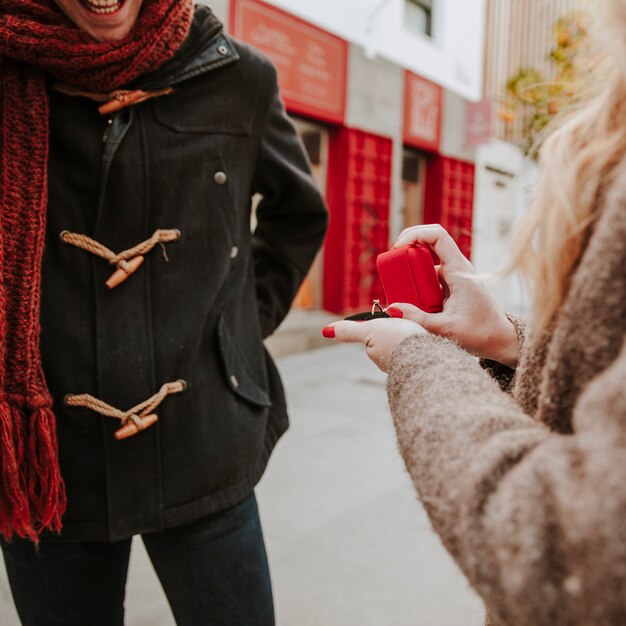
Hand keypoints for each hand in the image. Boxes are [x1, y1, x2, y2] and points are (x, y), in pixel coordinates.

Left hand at [323, 318, 426, 372]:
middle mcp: (387, 364)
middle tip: (408, 326)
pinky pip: (418, 355)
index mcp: (375, 353)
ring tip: (419, 335)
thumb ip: (351, 330)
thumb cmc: (401, 339)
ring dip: (410, 340)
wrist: (431, 356)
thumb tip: (326, 331)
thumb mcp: (373, 328)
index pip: (374, 335)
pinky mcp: (421, 368)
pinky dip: (422, 348)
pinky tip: (428, 345)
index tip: (395, 320)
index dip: (384, 324)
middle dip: (397, 332)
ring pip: (404, 347)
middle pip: (388, 340)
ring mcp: (404, 367)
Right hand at [391, 224, 518, 366]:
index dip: (415, 234)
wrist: (500, 340)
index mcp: (460, 271)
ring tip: (400, 291)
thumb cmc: (481, 333)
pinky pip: (430, 278)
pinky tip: (411, 301)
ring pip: (428, 263)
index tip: (397, 247)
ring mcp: (455, 276)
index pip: (437, 236)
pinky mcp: (452, 286)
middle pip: (429, 244)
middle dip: (407, 253)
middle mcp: (458, 268)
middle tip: (391, 269)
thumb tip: (392, 308)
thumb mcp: (445, 328)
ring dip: (411, 272)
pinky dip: (417, 285)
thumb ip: (417, 318)